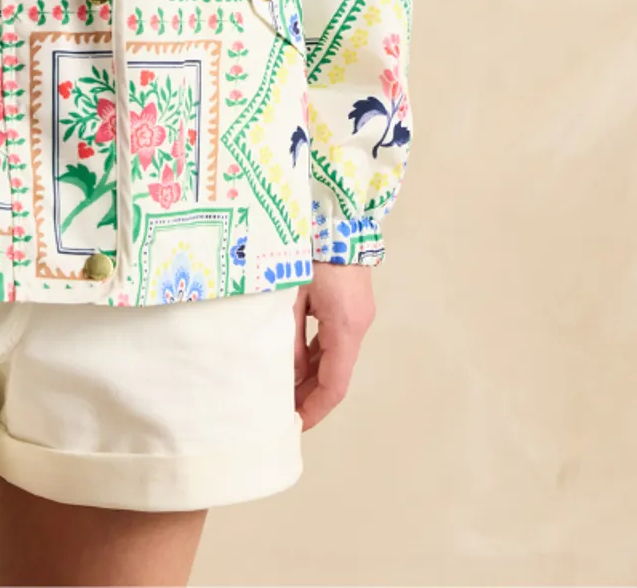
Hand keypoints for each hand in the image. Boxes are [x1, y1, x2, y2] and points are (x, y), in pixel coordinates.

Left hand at [293, 263, 374, 429]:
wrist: (336, 210)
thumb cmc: (309, 248)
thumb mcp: (291, 294)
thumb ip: (287, 336)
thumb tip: (284, 375)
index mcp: (345, 327)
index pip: (334, 385)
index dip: (315, 410)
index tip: (294, 426)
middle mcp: (357, 324)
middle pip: (334, 374)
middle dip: (309, 396)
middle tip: (280, 413)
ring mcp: (355, 312)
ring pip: (333, 356)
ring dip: (310, 375)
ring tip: (280, 390)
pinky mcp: (348, 301)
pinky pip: (331, 338)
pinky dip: (314, 354)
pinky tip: (292, 359)